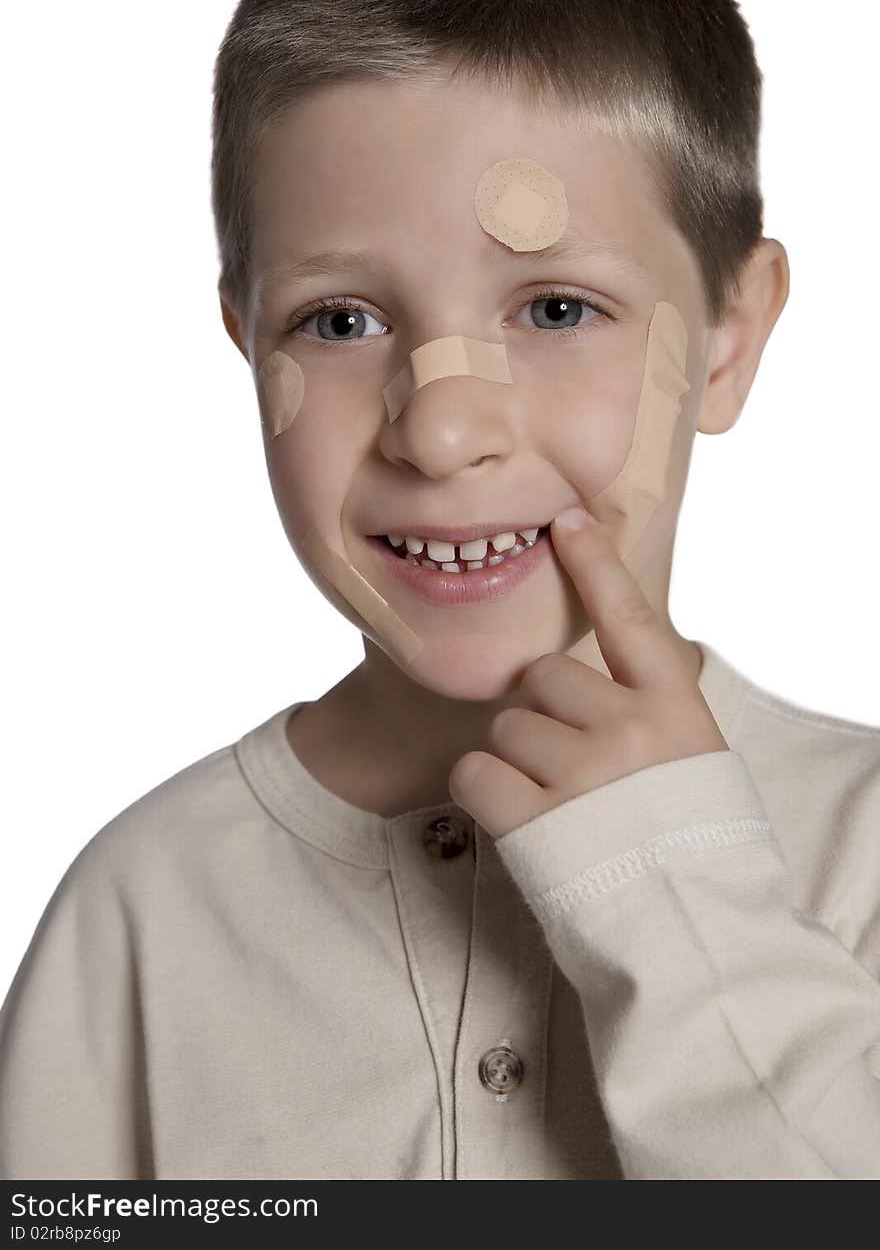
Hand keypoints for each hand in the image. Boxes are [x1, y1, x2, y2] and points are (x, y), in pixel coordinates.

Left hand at [448, 504, 728, 837]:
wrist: (691, 937)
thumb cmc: (691, 847)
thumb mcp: (695, 761)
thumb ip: (653, 709)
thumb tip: (609, 667)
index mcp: (676, 709)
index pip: (629, 617)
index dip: (596, 564)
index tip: (567, 519)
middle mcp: (631, 729)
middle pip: (544, 679)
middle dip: (544, 713)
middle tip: (573, 767)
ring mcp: (583, 772)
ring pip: (507, 724)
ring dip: (517, 759)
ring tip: (560, 807)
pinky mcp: (537, 820)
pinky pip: (475, 773)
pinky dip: (484, 793)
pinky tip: (518, 820)